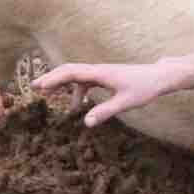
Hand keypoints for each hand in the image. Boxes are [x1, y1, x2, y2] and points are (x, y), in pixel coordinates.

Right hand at [32, 59, 175, 128]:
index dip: (54, 79)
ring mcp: (101, 73)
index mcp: (100, 73)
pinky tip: (78, 107)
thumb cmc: (145, 88)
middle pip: (69, 70)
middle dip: (51, 77)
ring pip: (76, 75)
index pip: (72, 73)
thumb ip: (105, 112)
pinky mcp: (105, 77)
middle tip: (34, 86)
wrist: (159, 77)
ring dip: (62, 84)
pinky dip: (76, 91)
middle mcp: (98, 70)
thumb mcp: (126, 102)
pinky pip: (85, 82)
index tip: (40, 86)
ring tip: (48, 94)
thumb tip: (85, 123)